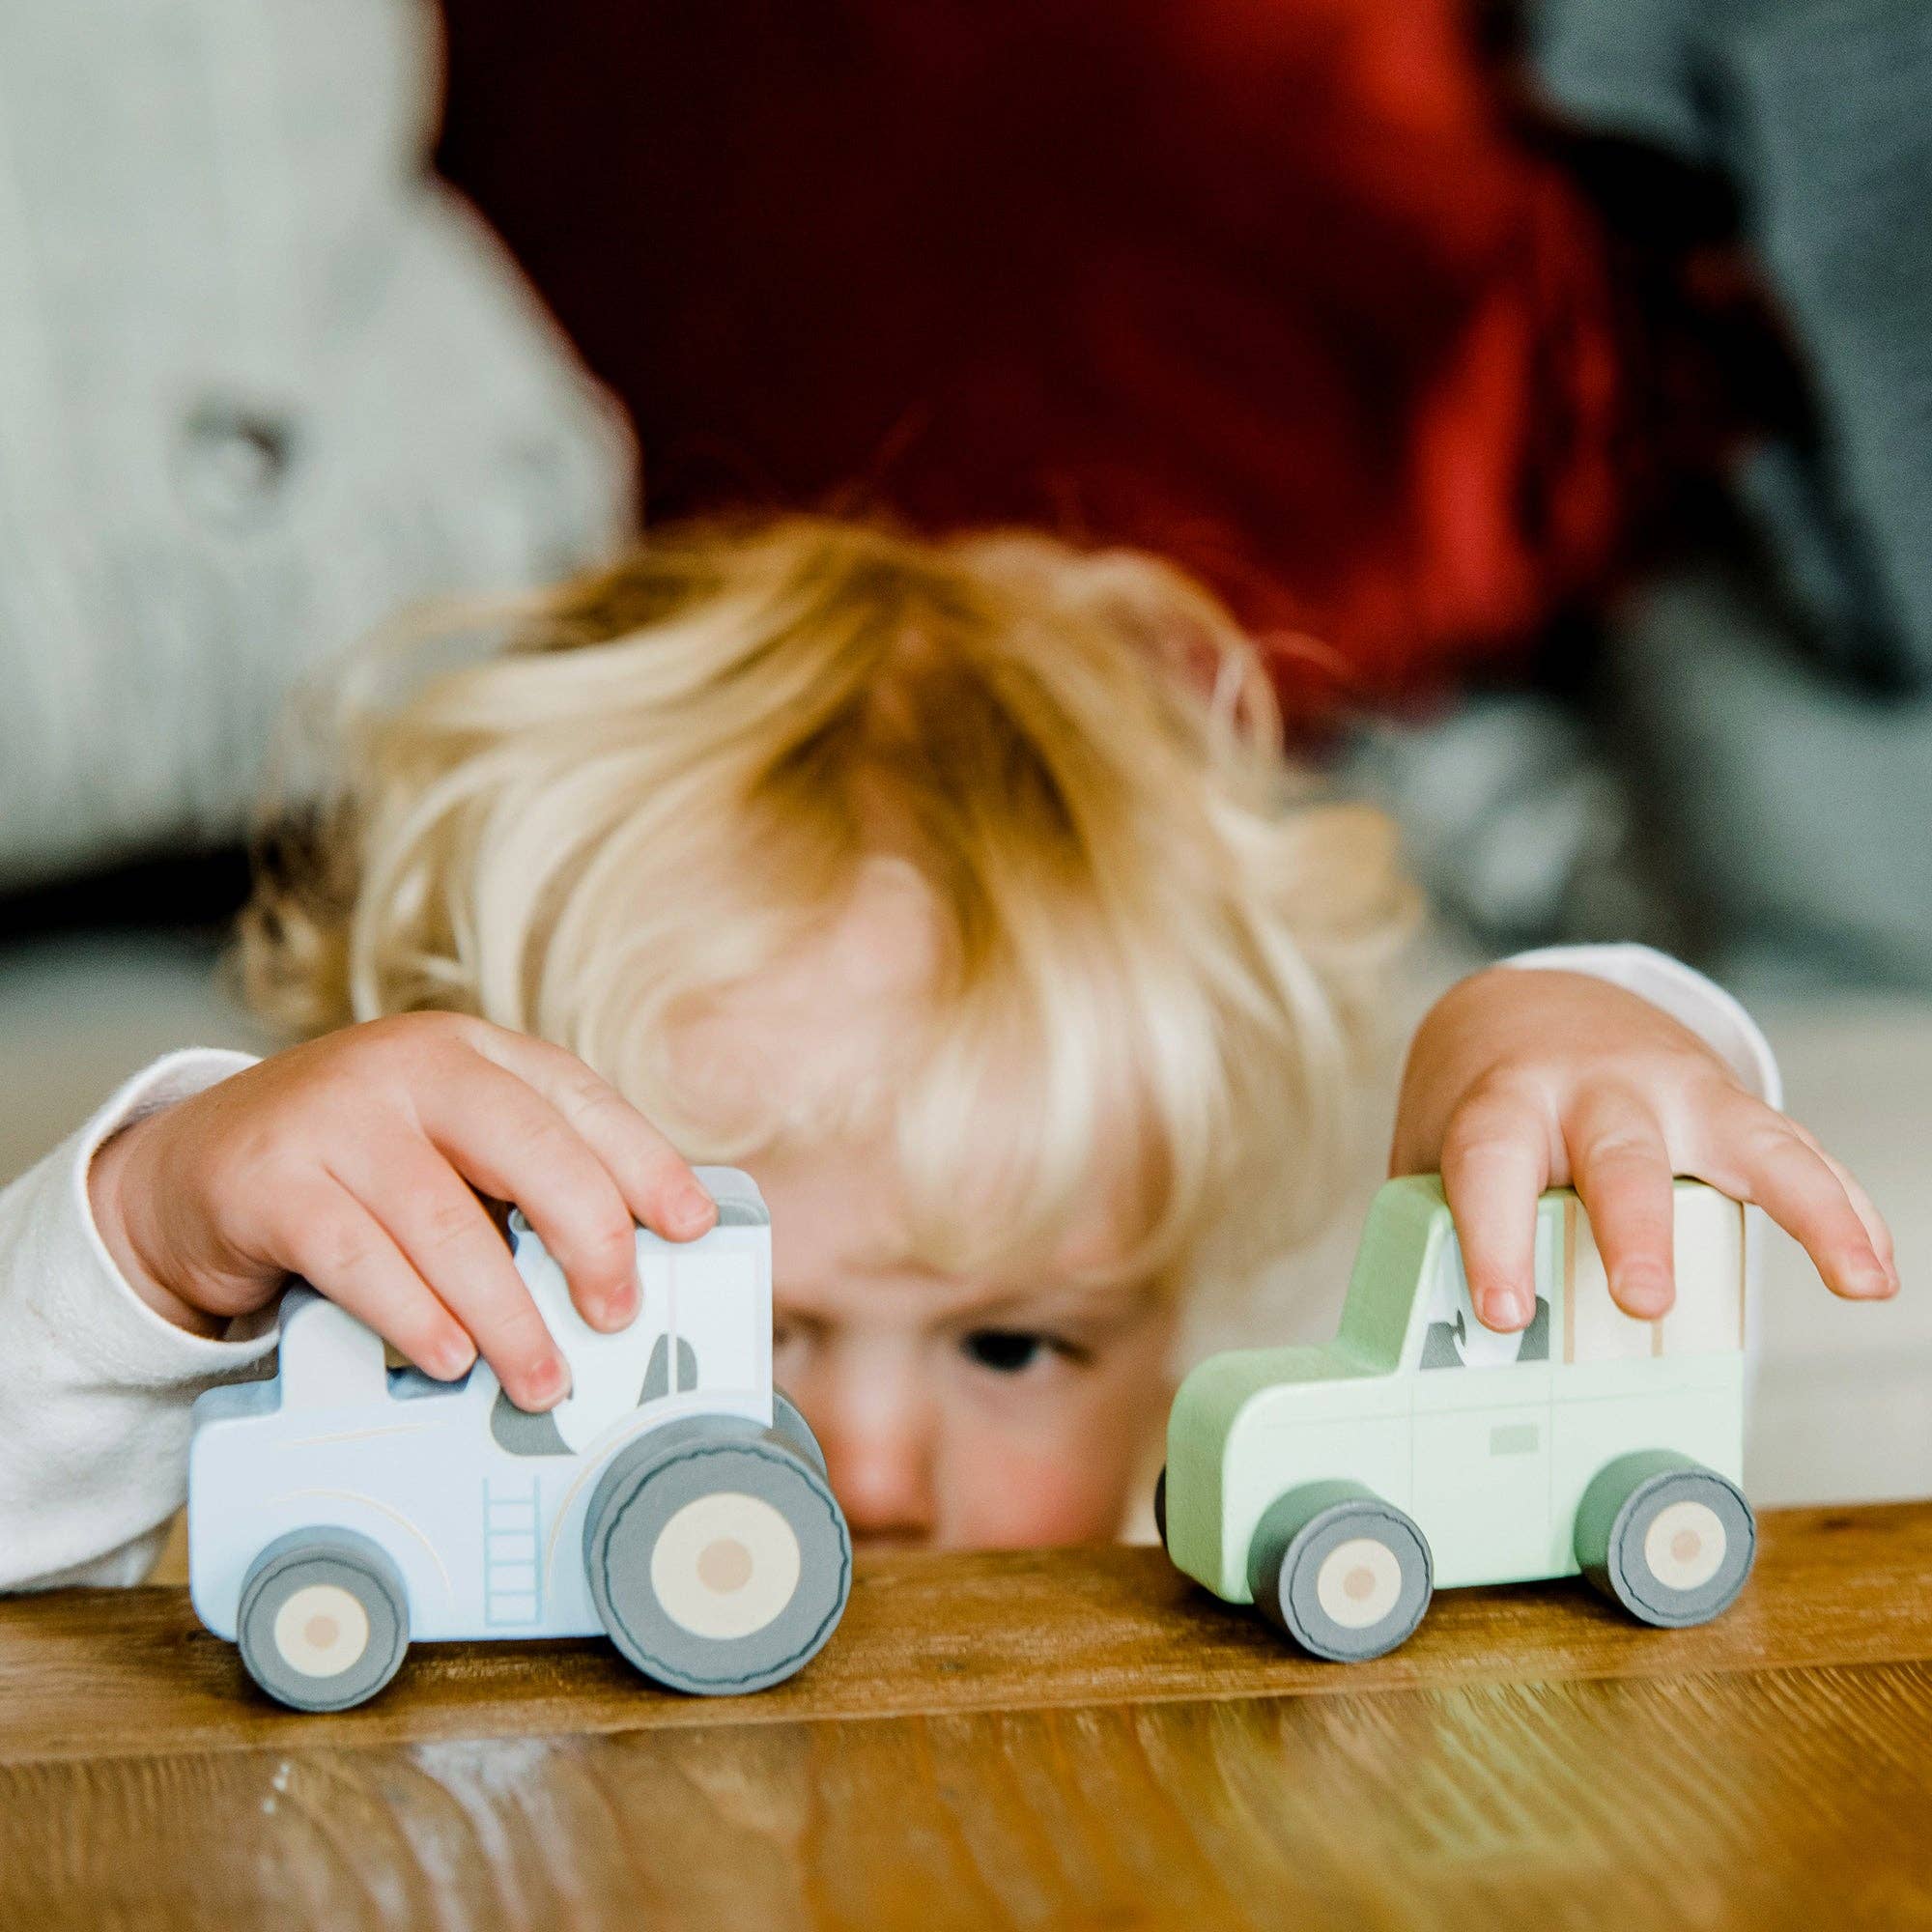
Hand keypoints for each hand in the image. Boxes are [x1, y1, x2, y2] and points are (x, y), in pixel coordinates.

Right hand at [87, 1013, 716, 1408]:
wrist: (195, 1169)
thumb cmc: (354, 1169)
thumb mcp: (444, 1148)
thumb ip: (521, 1183)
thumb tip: (630, 1267)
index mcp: (472, 1051)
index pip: (579, 1098)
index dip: (645, 1162)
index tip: (691, 1227)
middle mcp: (409, 1066)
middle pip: (528, 1147)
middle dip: (589, 1237)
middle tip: (619, 1315)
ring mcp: (336, 1117)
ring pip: (447, 1222)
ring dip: (507, 1314)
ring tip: (543, 1378)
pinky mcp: (272, 1181)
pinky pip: (361, 1260)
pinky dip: (416, 1318)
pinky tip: (451, 1360)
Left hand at [1390, 967, 1897, 1332]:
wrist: (1529, 1009)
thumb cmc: (1481, 1109)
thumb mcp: (1440, 1156)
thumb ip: (1438, 1240)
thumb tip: (1435, 1362)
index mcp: (1504, 1102)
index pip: (1490, 1164)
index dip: (1493, 1237)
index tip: (1502, 1313)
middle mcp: (1592, 1089)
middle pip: (1618, 1153)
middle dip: (1637, 1229)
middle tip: (1643, 1302)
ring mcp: (1671, 1090)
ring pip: (1741, 1140)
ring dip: (1800, 1209)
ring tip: (1852, 1279)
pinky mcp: (1726, 1105)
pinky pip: (1796, 1155)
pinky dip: (1841, 1211)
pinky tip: (1872, 1274)